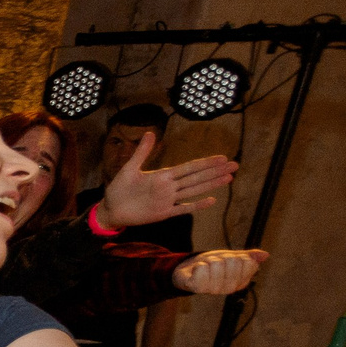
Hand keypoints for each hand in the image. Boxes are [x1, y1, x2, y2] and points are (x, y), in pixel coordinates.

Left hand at [94, 132, 235, 230]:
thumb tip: (149, 133)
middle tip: (235, 165)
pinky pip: (183, 209)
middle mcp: (169, 187)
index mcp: (163, 175)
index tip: (222, 157)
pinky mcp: (163, 214)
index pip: (189, 167)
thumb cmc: (119, 189)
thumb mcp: (129, 168)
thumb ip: (141, 152)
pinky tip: (211, 201)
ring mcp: (168, 200)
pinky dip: (196, 206)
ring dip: (211, 184)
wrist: (110, 209)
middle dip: (215, 171)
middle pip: (197, 178)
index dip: (205, 162)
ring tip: (229, 178)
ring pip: (194, 191)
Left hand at [171, 248, 266, 296]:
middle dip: (223, 256)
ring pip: (217, 263)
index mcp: (241, 282)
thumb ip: (248, 257)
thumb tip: (265, 255)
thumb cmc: (213, 264)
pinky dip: (199, 264)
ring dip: (209, 260)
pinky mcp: (197, 288)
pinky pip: (203, 268)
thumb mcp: (232, 257)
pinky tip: (197, 270)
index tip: (230, 260)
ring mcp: (213, 290)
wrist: (188, 270)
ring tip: (206, 266)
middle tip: (215, 262)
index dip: (238, 256)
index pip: (249, 263)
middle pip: (233, 261)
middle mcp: (229, 288)